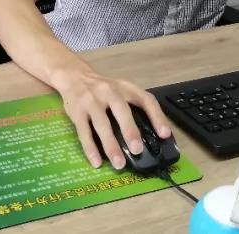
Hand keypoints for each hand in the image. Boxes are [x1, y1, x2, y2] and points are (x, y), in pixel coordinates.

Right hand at [51, 67, 171, 168]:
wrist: (73, 75)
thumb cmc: (102, 88)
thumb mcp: (120, 89)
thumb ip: (133, 106)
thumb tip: (152, 136)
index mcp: (125, 87)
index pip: (145, 99)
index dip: (157, 116)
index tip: (165, 134)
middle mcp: (108, 91)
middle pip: (120, 110)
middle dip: (129, 130)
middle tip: (137, 150)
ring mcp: (91, 101)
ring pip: (101, 124)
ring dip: (110, 145)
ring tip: (119, 164)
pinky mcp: (76, 112)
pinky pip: (83, 132)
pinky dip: (90, 148)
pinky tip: (96, 161)